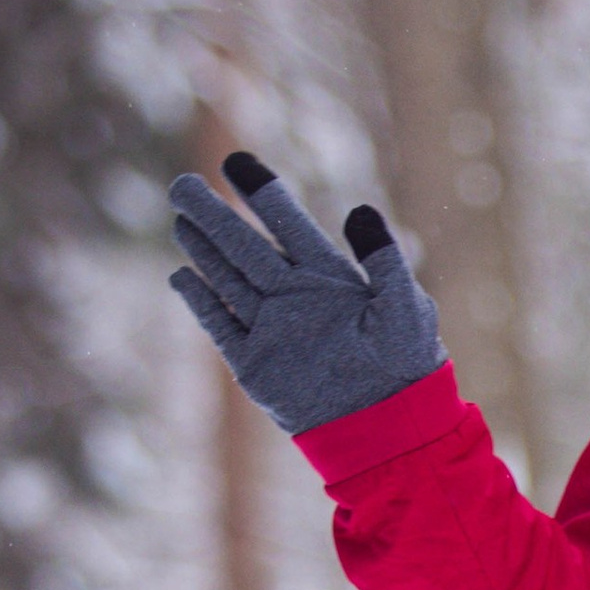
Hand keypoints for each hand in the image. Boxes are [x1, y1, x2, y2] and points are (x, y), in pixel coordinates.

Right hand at [167, 152, 444, 435]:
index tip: (235, 161)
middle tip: (183, 184)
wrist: (391, 427)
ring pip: (228, 279)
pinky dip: (202, 301)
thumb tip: (362, 211)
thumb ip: (384, 259)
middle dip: (214, 214)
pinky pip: (221, 326)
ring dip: (204, 250)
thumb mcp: (405, 308)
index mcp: (329, 277)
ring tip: (182, 218)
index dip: (260, 192)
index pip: (286, 223)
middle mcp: (295, 296)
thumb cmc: (407, 367)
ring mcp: (273, 328)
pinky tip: (182, 276)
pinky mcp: (256, 363)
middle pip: (244, 245)